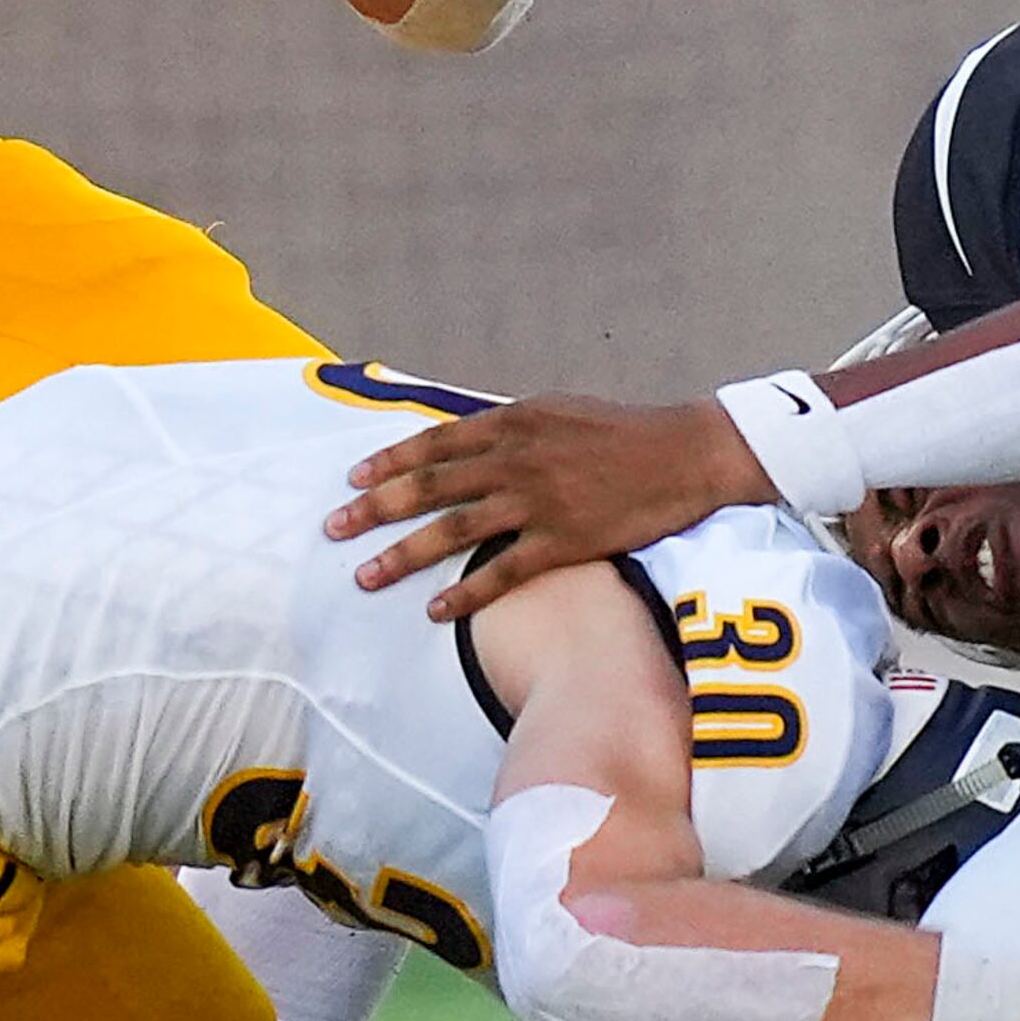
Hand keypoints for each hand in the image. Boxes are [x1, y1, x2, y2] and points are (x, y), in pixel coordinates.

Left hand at [329, 395, 776, 618]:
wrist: (685, 453)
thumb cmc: (625, 432)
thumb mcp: (560, 411)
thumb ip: (511, 428)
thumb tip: (468, 441)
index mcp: (513, 422)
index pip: (434, 443)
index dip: (389, 462)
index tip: (352, 480)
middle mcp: (516, 459)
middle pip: (429, 486)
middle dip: (374, 509)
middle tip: (334, 528)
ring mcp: (538, 501)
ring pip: (453, 530)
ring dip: (404, 554)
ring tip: (366, 575)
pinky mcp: (565, 541)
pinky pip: (502, 572)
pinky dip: (465, 593)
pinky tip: (435, 610)